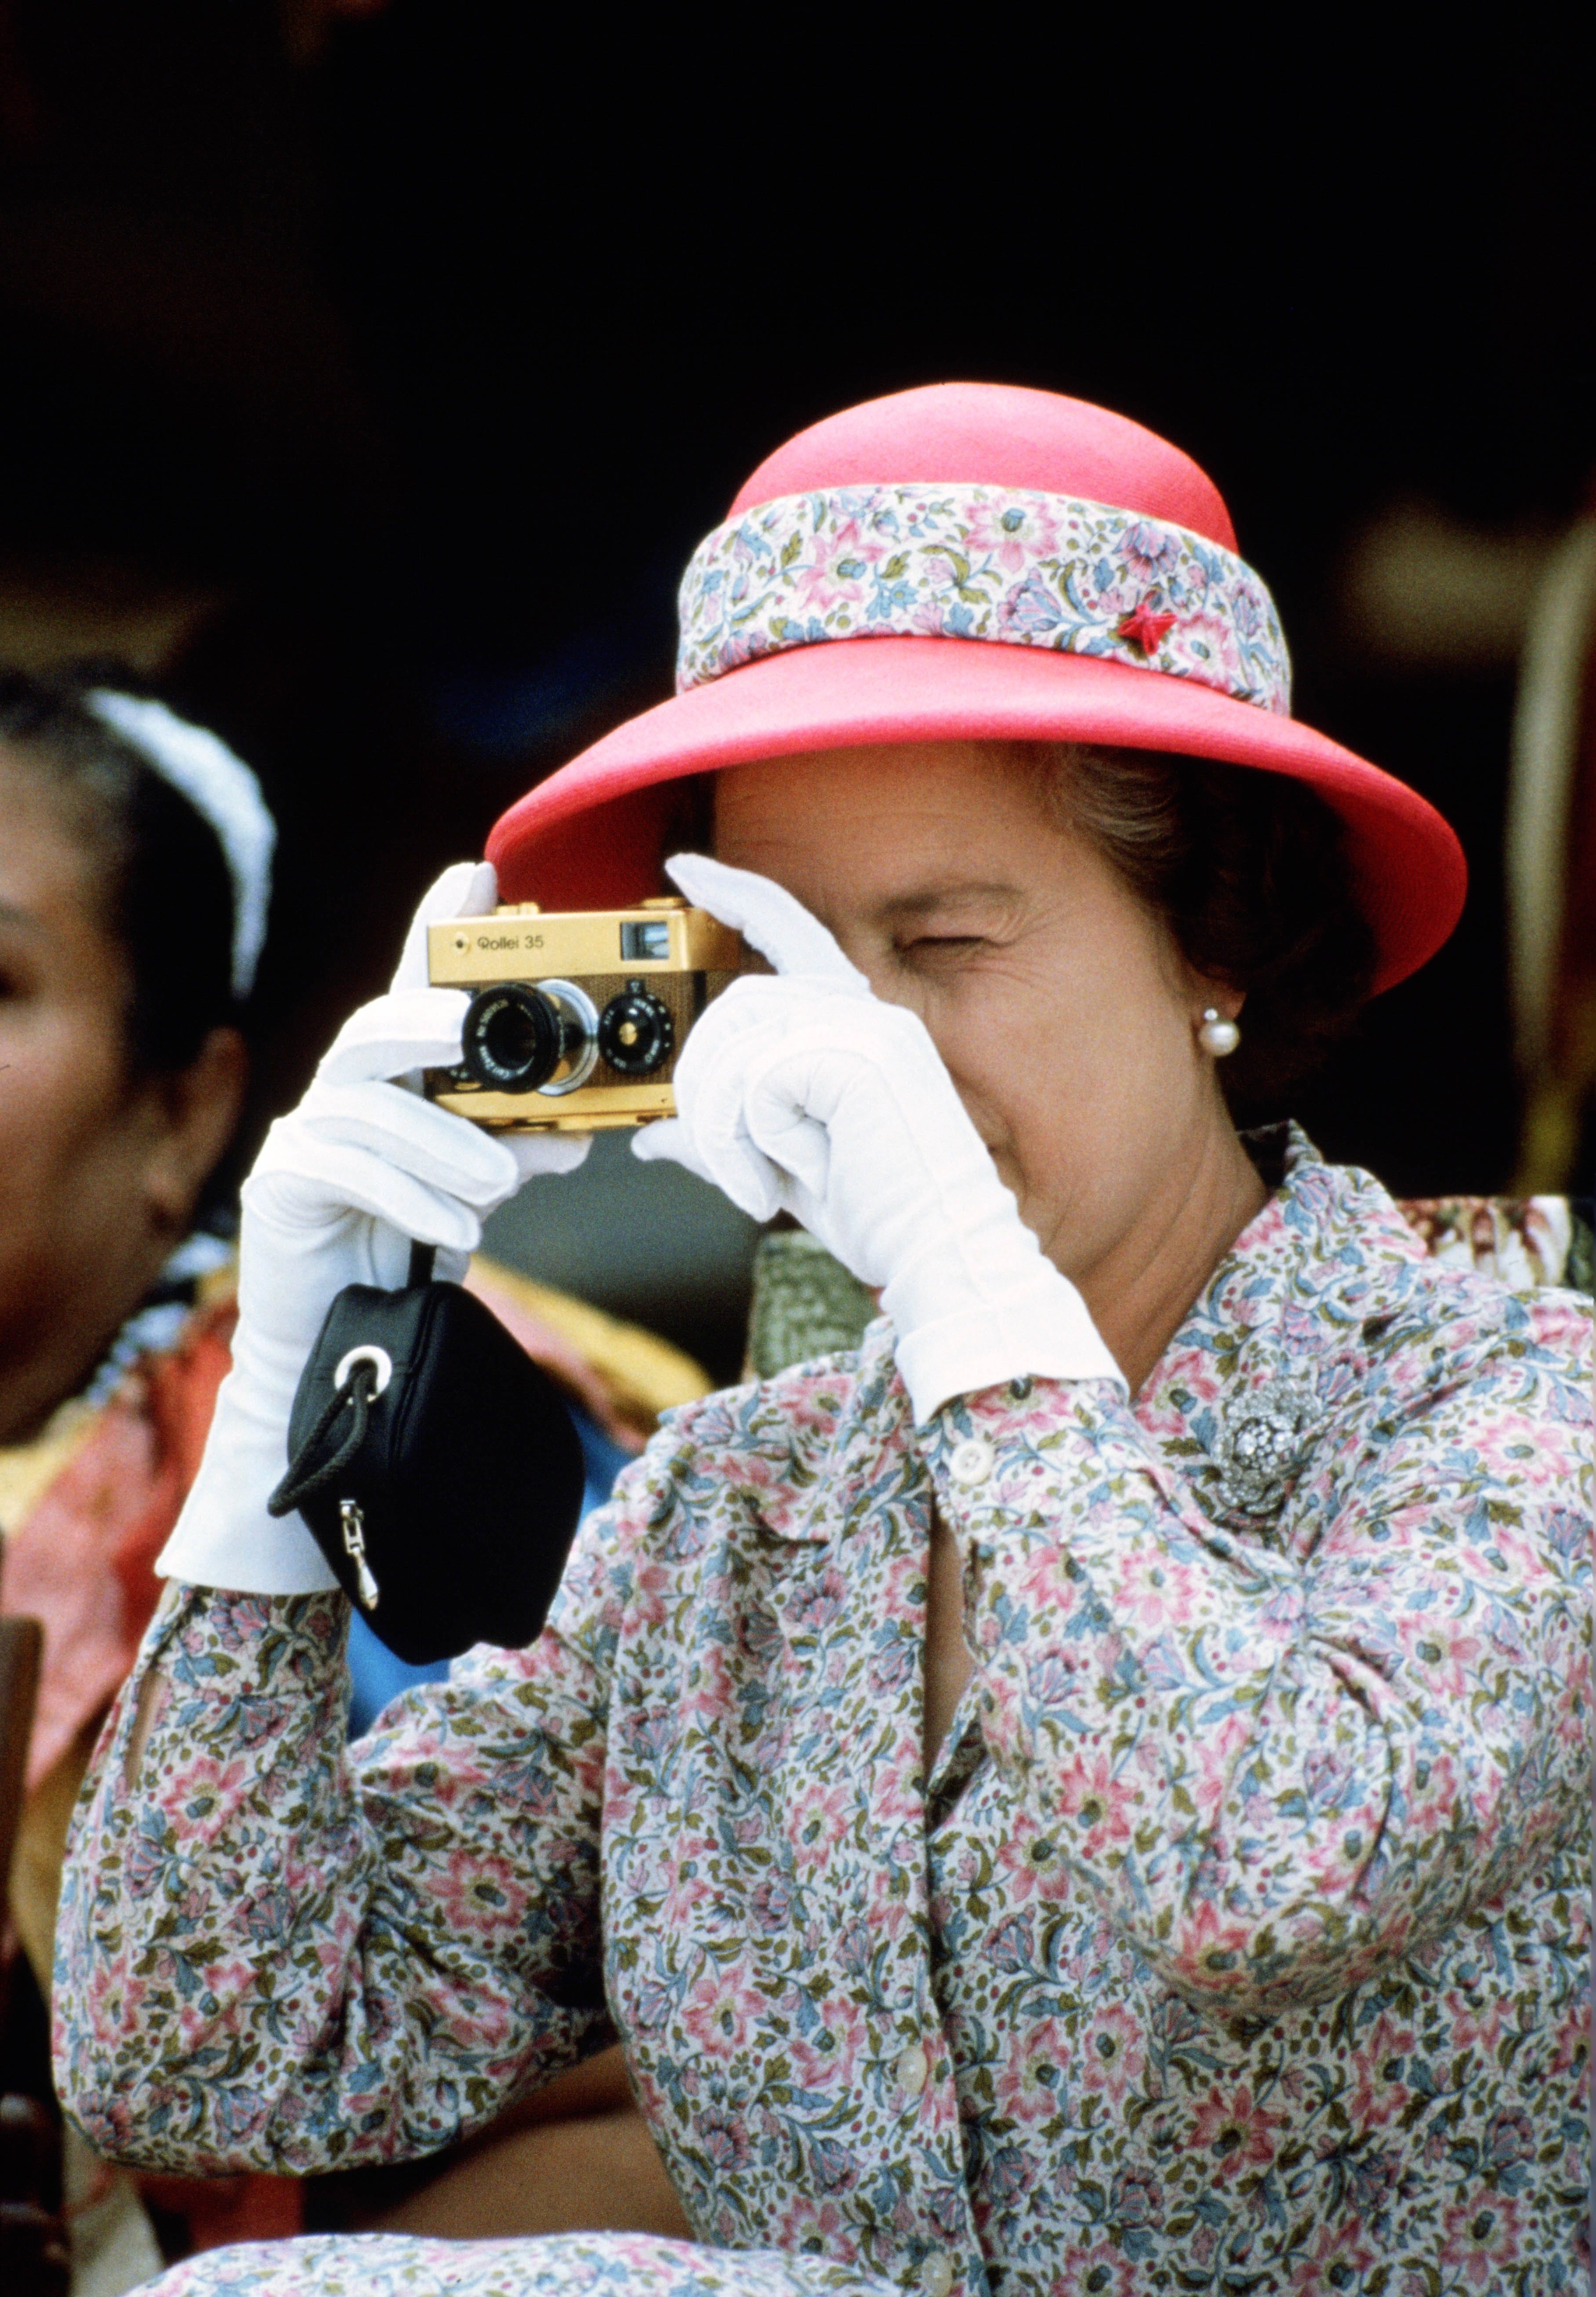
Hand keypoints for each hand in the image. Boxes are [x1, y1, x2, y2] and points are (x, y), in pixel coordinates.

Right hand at [159, 863, 589, 1593]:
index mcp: (395, 1081)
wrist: (345, 1343)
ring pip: (366, 1109)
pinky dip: (404, 1195)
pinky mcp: (283, 1188)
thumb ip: (519, 1151)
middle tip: (464, 1029)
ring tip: (496, 1187)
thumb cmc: (412, 1252)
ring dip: (439, 1143)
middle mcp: (343, 1094)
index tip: (479, 872)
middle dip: (422, 1020)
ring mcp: (305, 1137)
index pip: (416, 990)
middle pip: (373, 1031)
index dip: (439, 927)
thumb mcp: (479, 1188)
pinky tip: (449, 1229)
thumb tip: (584, 1135)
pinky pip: (341, 1171)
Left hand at [633, 854, 1120, 1420]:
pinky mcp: (859, 1056)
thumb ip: (723, 1139)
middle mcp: (867, 1011)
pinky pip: (759, 1078)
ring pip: (738, 1042)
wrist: (941, 1254)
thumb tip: (652, 1139)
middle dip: (704, 1089)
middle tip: (724, 1164)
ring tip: (759, 1182)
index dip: (737, 894)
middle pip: (735, 1005)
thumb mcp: (782, 1170)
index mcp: (859, 1025)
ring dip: (726, 1126)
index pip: (791, 930)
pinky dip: (753, 1138)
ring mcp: (868, 1028)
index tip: (686, 869)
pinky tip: (792, 1173)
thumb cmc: (878, 1216)